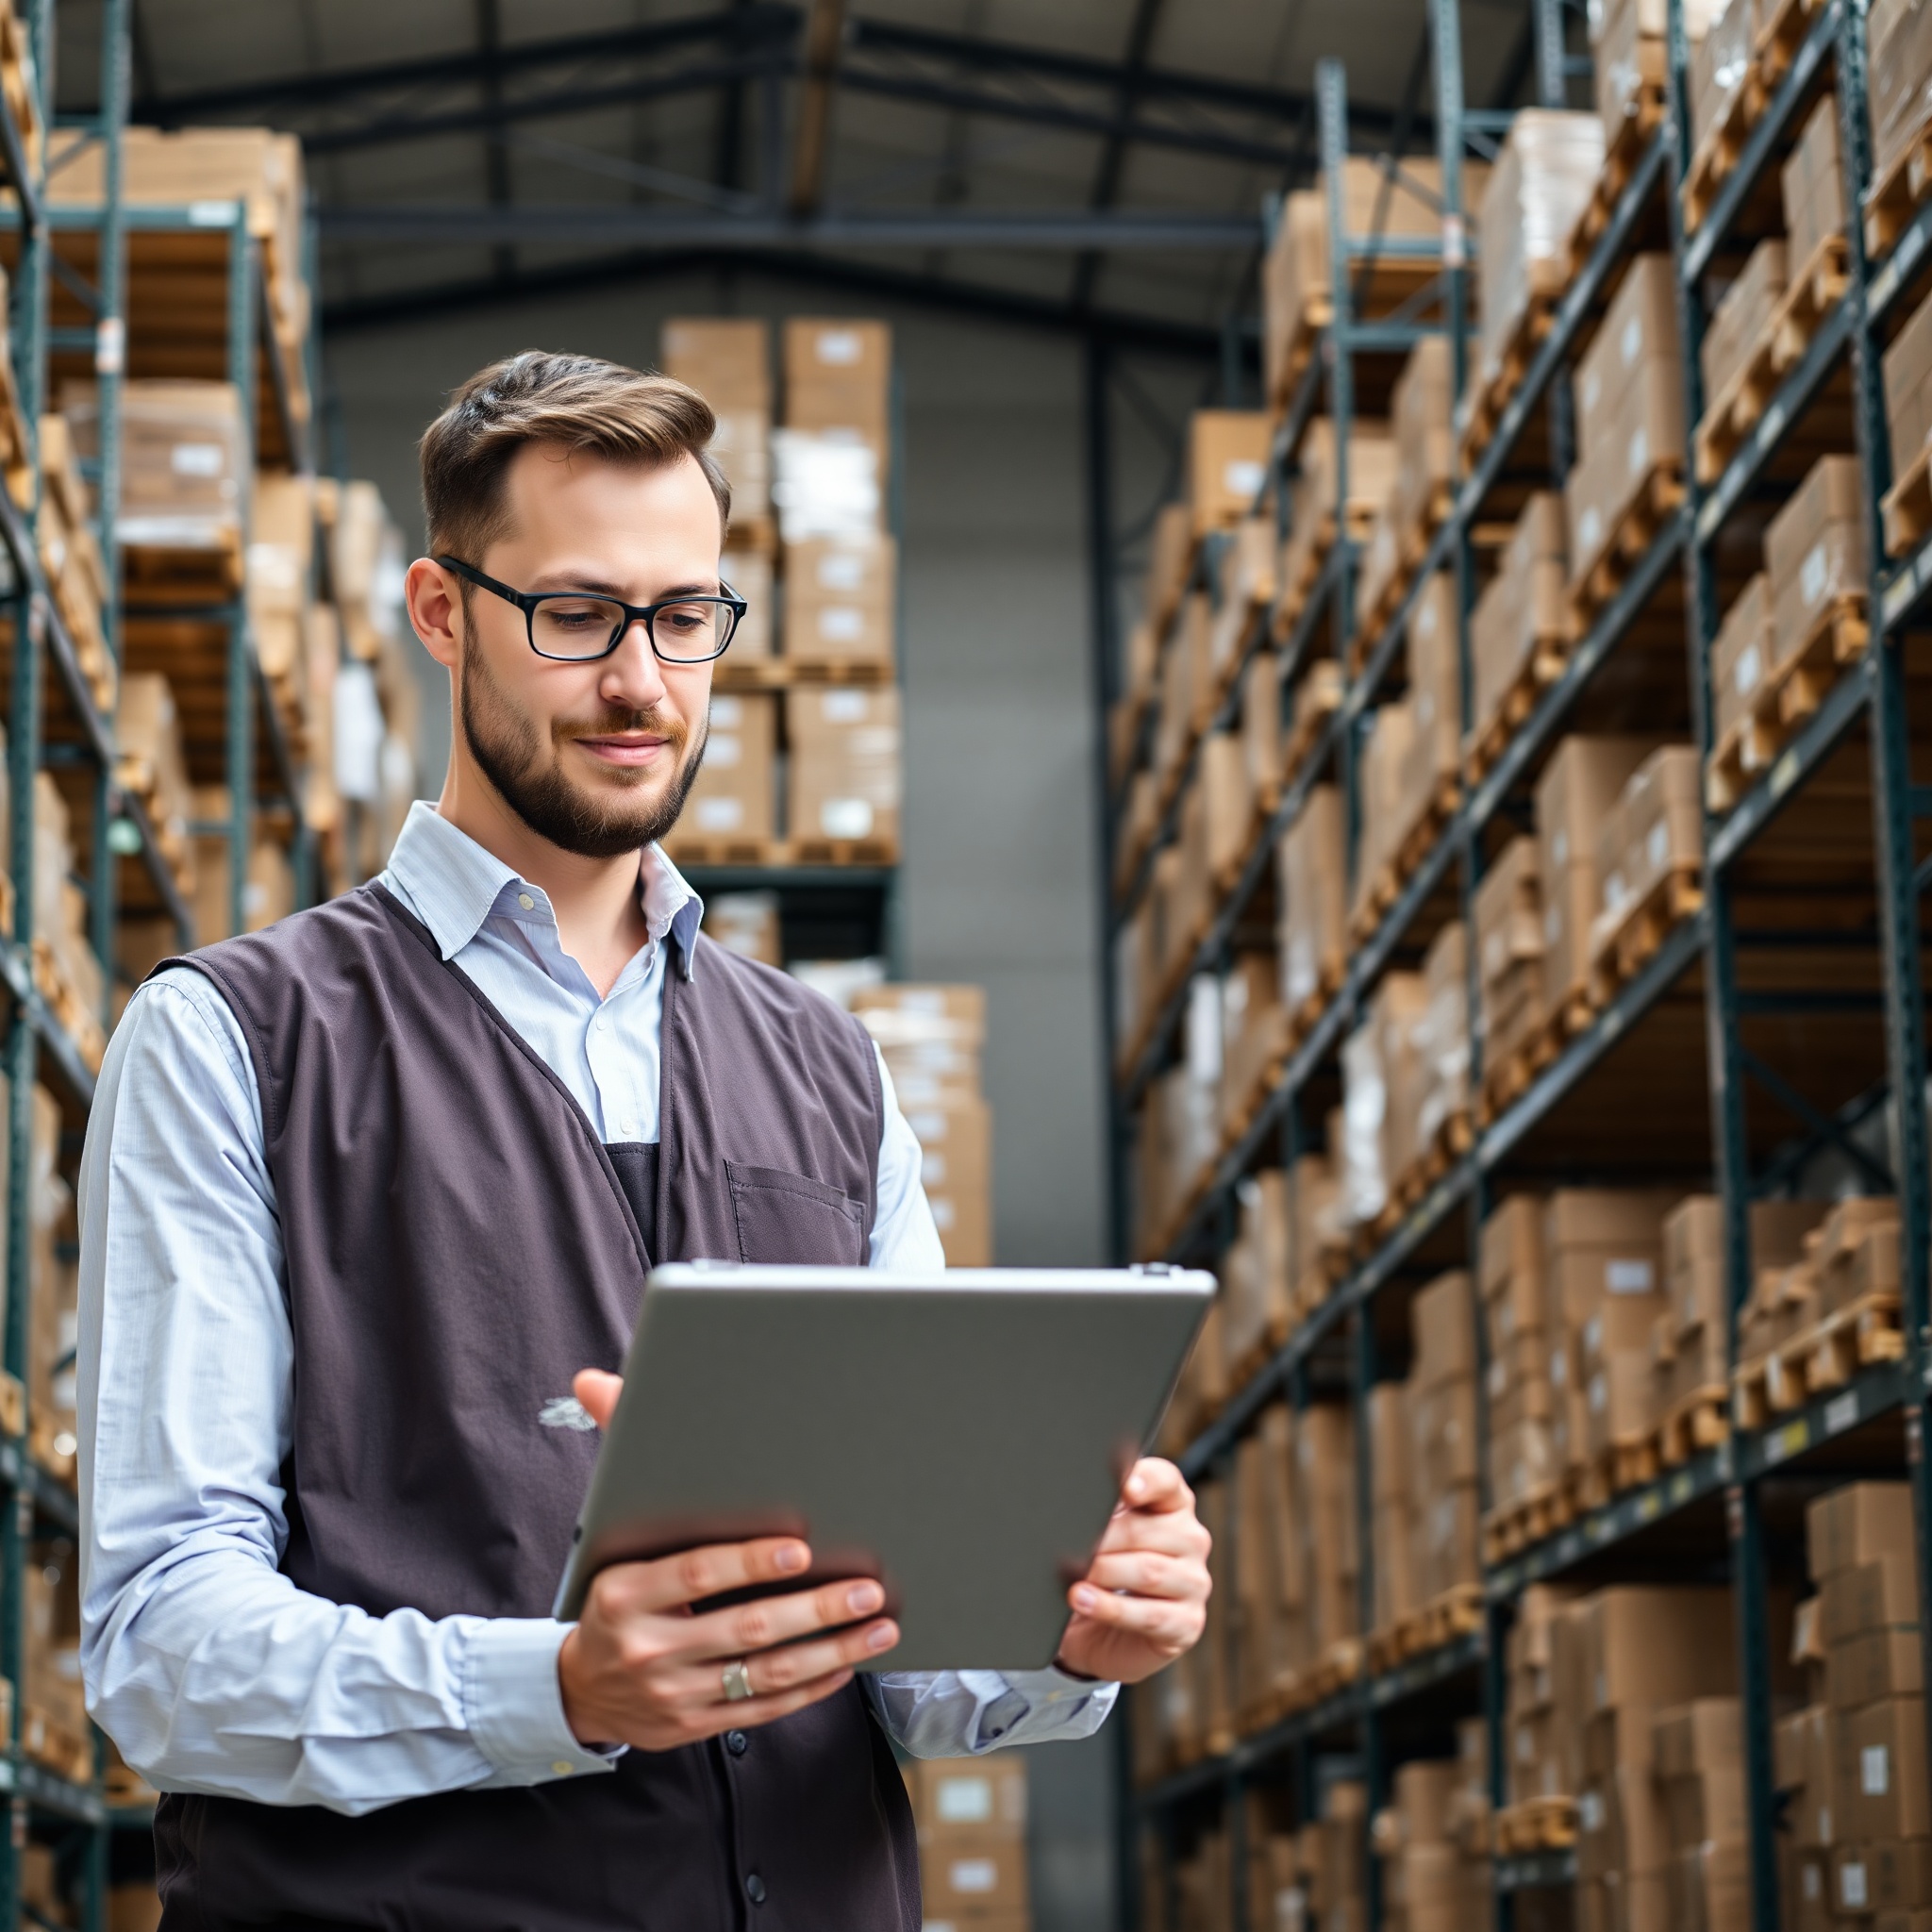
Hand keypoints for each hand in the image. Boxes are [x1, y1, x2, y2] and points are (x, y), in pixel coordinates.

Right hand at [557, 1370, 899, 1750]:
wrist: (580, 1689)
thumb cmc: (614, 1594)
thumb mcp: (607, 1530)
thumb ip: (616, 1450)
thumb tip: (595, 1379)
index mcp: (625, 1592)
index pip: (695, 1575)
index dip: (749, 1562)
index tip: (801, 1549)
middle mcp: (649, 1647)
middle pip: (745, 1627)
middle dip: (815, 1609)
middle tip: (868, 1589)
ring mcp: (675, 1694)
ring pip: (766, 1674)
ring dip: (831, 1649)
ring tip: (879, 1626)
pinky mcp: (697, 1726)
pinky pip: (765, 1709)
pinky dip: (811, 1688)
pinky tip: (847, 1662)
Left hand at [1054, 1458, 1210, 1684]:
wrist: (1104, 1631)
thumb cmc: (1104, 1570)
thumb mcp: (1100, 1535)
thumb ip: (1099, 1513)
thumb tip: (1074, 1507)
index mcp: (1173, 1504)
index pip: (1165, 1480)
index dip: (1145, 1480)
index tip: (1125, 1488)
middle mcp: (1190, 1538)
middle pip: (1143, 1530)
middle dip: (1099, 1540)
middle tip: (1065, 1548)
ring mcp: (1194, 1581)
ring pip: (1147, 1571)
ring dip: (1102, 1573)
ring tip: (1070, 1578)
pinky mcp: (1188, 1622)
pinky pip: (1149, 1615)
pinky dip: (1109, 1608)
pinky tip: (1083, 1600)